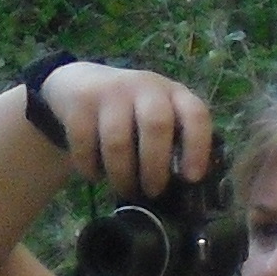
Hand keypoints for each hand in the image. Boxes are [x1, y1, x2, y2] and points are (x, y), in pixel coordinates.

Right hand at [40, 62, 212, 198]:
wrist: (79, 84)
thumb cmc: (128, 112)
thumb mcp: (155, 117)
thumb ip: (171, 141)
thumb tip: (182, 186)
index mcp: (172, 93)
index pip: (195, 114)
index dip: (197, 147)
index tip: (191, 178)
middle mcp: (145, 86)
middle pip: (156, 125)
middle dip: (155, 167)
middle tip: (152, 191)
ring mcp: (111, 91)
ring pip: (118, 141)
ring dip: (122, 175)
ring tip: (124, 188)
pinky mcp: (81, 102)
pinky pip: (85, 145)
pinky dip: (90, 168)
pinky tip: (95, 175)